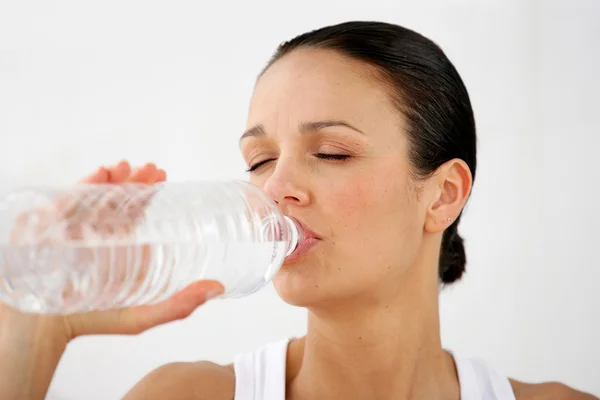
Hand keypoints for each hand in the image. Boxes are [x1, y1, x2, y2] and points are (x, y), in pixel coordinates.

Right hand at [2, 160, 223, 339]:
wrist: (43, 330)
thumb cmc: (93, 322)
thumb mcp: (142, 315)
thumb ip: (179, 305)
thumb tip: (218, 287)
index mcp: (120, 246)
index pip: (137, 212)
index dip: (150, 193)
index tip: (163, 176)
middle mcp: (98, 233)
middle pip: (119, 199)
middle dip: (136, 180)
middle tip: (153, 169)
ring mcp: (74, 228)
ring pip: (95, 194)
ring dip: (113, 178)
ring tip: (129, 167)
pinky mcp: (50, 227)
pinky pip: (67, 200)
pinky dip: (84, 184)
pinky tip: (102, 174)